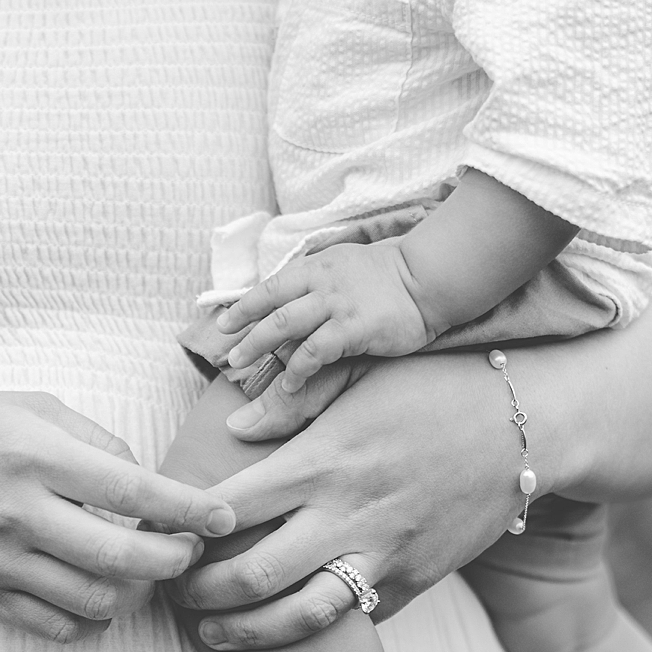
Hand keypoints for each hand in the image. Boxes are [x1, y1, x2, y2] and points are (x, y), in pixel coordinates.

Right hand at [0, 391, 235, 642]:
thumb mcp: (31, 407)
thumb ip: (98, 440)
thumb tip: (153, 483)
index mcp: (34, 453)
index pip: (134, 489)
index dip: (189, 509)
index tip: (223, 518)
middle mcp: (16, 510)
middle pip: (124, 556)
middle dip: (175, 560)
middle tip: (188, 550)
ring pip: (97, 601)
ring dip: (137, 593)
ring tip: (143, 570)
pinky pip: (58, 626)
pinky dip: (92, 619)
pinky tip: (98, 591)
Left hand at [170, 351, 529, 649]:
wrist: (527, 425)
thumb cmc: (436, 387)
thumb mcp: (361, 378)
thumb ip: (294, 404)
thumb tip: (234, 425)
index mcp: (324, 460)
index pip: (228, 507)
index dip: (180, 526)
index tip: (158, 532)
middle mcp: (349, 514)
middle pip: (252, 575)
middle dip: (199, 593)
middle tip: (173, 591)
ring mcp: (386, 554)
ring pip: (302, 617)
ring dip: (247, 633)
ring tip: (214, 633)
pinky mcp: (416, 580)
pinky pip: (357, 621)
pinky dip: (316, 633)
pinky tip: (285, 629)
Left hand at [214, 240, 431, 395]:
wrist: (427, 278)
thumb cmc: (388, 278)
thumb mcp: (345, 268)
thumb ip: (318, 283)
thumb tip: (292, 302)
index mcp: (317, 267)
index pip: (271, 286)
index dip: (244, 306)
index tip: (223, 324)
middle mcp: (322, 283)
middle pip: (271, 307)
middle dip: (245, 332)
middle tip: (230, 355)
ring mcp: (337, 305)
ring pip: (285, 324)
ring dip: (260, 347)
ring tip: (243, 367)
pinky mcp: (354, 327)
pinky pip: (315, 350)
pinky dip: (297, 367)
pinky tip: (290, 383)